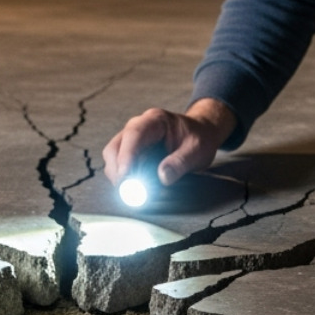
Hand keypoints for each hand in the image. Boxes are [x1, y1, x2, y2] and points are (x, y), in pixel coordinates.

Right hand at [103, 99, 237, 187]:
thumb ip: (180, 162)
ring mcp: (133, 140)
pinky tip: (135, 189)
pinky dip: (124, 178)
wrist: (202, 134)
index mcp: (155, 120)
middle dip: (118, 170)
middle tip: (128, 192)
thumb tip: (162, 177)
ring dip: (119, 176)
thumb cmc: (199, 138)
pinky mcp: (132, 153)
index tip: (126, 177)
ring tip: (134, 193)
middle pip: (115, 147)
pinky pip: (120, 165)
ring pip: (113, 157)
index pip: (133, 134)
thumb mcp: (197, 150)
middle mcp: (138, 127)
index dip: (126, 156)